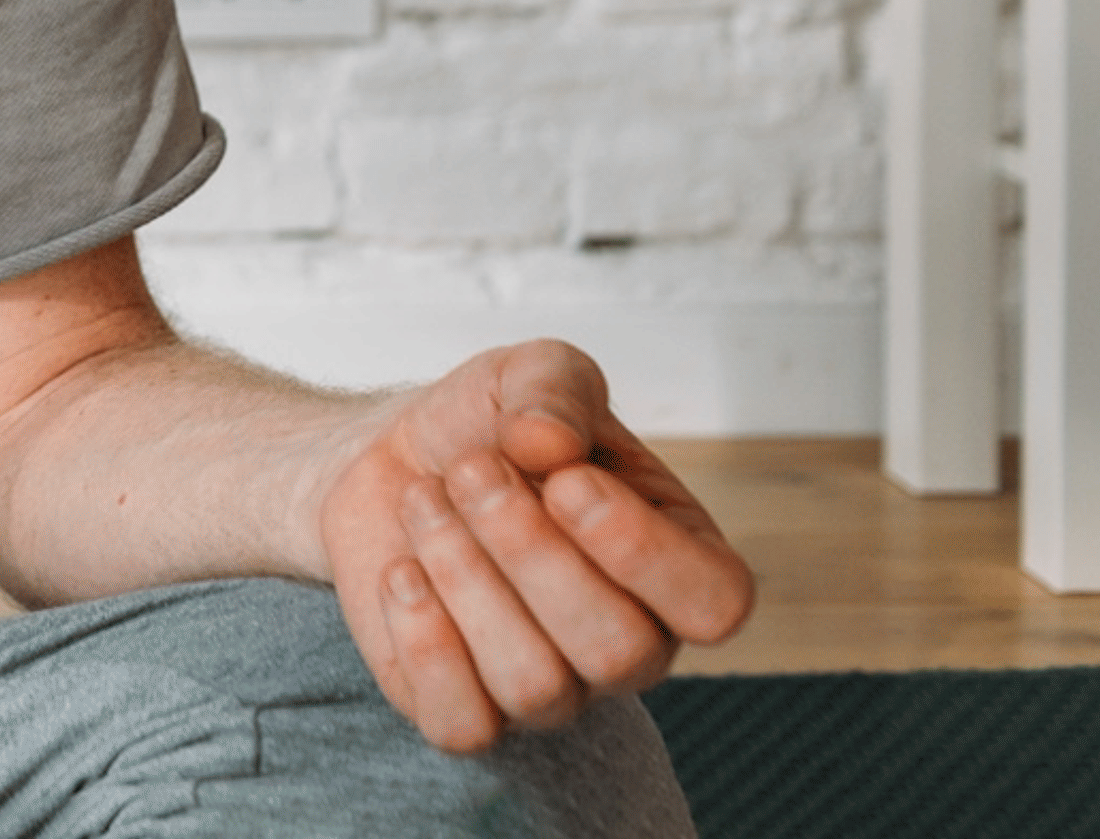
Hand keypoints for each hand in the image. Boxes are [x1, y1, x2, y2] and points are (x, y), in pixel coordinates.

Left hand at [313, 340, 754, 752]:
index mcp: (677, 565)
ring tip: (426, 501)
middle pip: (616, 649)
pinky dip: (423, 639)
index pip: (716, 604)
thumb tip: (548, 443)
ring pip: (536, 685)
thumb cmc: (483, 427)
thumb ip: (555, 388)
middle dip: (525, 545)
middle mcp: (631, 644)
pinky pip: (464, 724)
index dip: (640, 548)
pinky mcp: (467, 712)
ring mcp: (553, 690)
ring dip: (462, 574)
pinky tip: (403, 573)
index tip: (564, 478)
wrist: (383, 461)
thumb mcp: (528, 375)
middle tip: (470, 469)